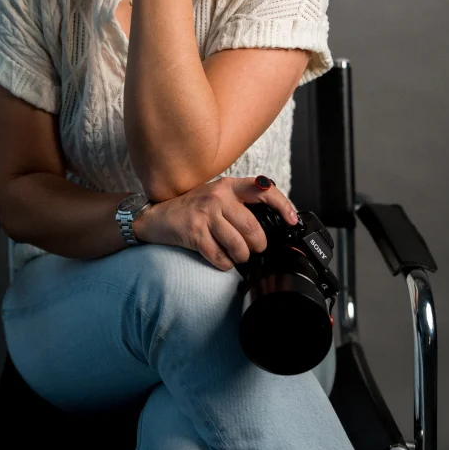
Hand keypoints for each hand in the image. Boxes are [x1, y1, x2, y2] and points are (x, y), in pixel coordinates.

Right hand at [133, 176, 298, 270]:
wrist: (156, 217)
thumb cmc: (191, 209)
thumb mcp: (216, 197)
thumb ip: (239, 204)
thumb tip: (270, 222)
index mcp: (228, 185)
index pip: (263, 190)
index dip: (282, 205)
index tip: (292, 220)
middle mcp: (218, 196)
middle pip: (253, 227)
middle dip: (257, 245)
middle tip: (254, 249)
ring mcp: (205, 214)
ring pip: (239, 245)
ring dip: (241, 257)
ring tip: (236, 255)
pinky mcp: (194, 232)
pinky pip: (220, 257)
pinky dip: (224, 264)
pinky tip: (219, 258)